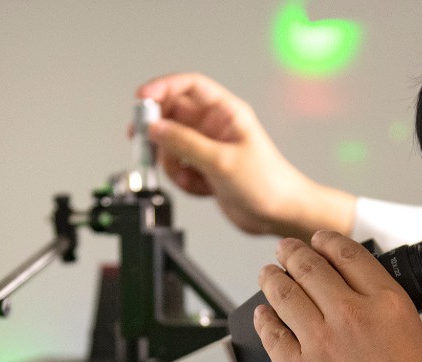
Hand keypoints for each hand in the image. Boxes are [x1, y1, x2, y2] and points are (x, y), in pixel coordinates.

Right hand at [136, 73, 355, 241]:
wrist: (279, 214)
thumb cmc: (268, 182)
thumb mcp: (221, 161)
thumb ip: (185, 143)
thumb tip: (156, 128)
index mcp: (226, 112)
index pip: (189, 86)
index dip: (162, 87)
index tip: (141, 98)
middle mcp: (214, 126)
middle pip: (172, 114)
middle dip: (157, 130)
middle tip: (142, 141)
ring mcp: (207, 147)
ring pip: (170, 144)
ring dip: (172, 163)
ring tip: (189, 178)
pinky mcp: (204, 168)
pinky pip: (178, 167)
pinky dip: (183, 179)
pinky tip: (202, 189)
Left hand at [254, 231, 421, 361]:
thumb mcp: (413, 338)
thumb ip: (382, 319)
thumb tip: (360, 312)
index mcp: (386, 303)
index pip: (348, 256)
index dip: (326, 242)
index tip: (318, 240)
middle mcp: (351, 314)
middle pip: (310, 268)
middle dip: (292, 254)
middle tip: (285, 251)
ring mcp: (320, 341)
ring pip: (284, 294)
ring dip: (272, 279)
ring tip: (268, 275)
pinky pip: (271, 334)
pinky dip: (263, 320)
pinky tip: (262, 315)